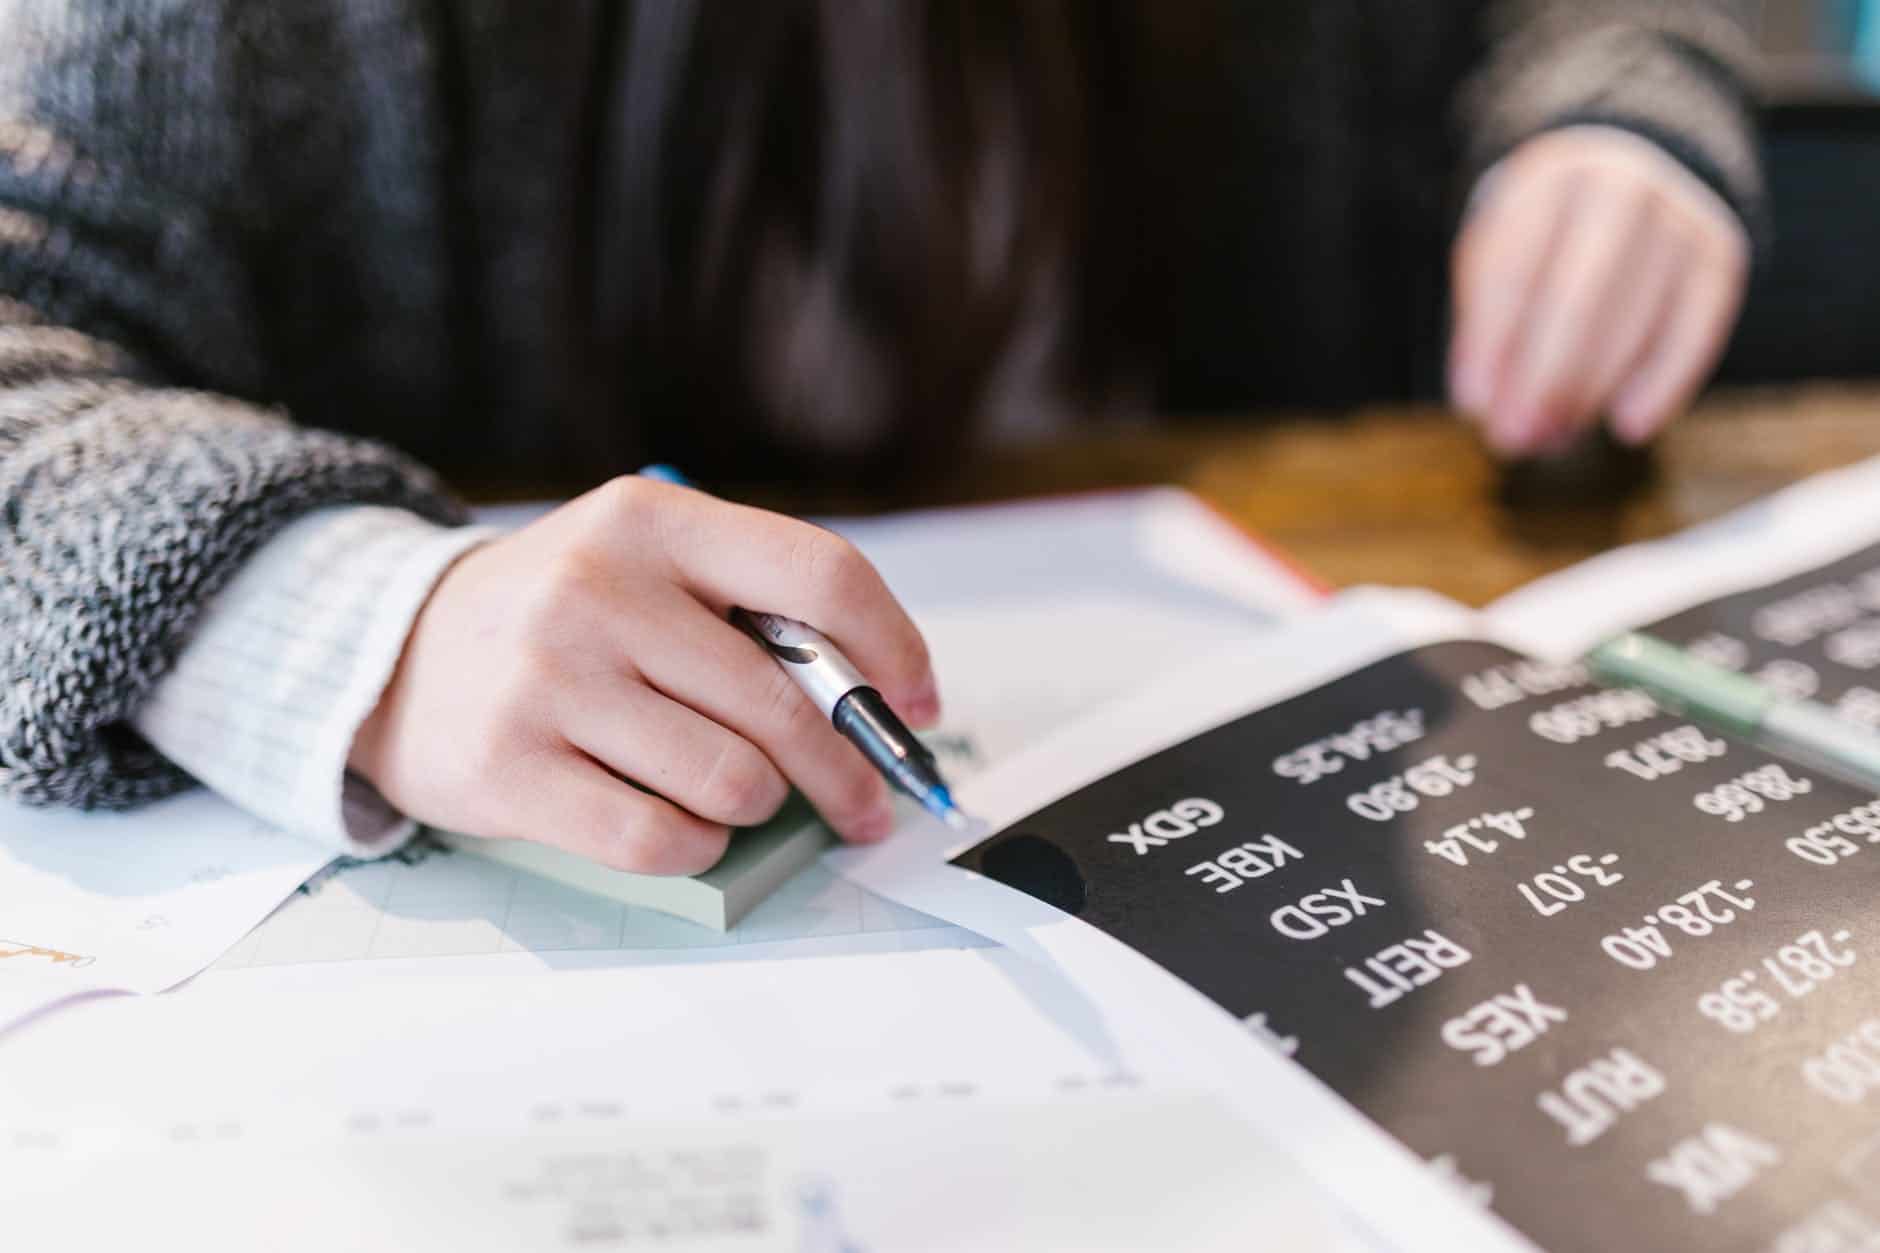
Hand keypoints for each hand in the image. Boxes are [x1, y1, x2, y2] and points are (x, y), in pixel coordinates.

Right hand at [348, 478, 939, 874]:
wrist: (387, 652)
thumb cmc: (556, 619)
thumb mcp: (643, 565)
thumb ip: (747, 610)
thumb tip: (877, 700)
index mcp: (651, 521)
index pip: (819, 574)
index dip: (893, 648)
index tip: (918, 704)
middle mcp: (599, 588)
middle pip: (785, 701)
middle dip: (848, 771)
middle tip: (865, 806)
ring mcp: (548, 679)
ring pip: (732, 780)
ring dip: (761, 809)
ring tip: (746, 802)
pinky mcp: (510, 768)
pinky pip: (661, 839)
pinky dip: (697, 848)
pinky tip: (688, 829)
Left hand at [1448, 128, 1748, 456]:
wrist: (1624, 177)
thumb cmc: (1542, 241)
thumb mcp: (1498, 262)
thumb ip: (1486, 331)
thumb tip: (1485, 407)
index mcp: (1546, 184)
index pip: (1512, 269)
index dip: (1490, 345)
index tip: (1473, 406)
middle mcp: (1620, 188)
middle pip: (1580, 295)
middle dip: (1545, 378)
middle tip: (1515, 439)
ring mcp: (1677, 218)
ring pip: (1636, 317)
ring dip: (1591, 390)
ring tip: (1552, 438)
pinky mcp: (1718, 255)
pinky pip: (1695, 328)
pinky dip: (1664, 382)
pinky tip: (1628, 425)